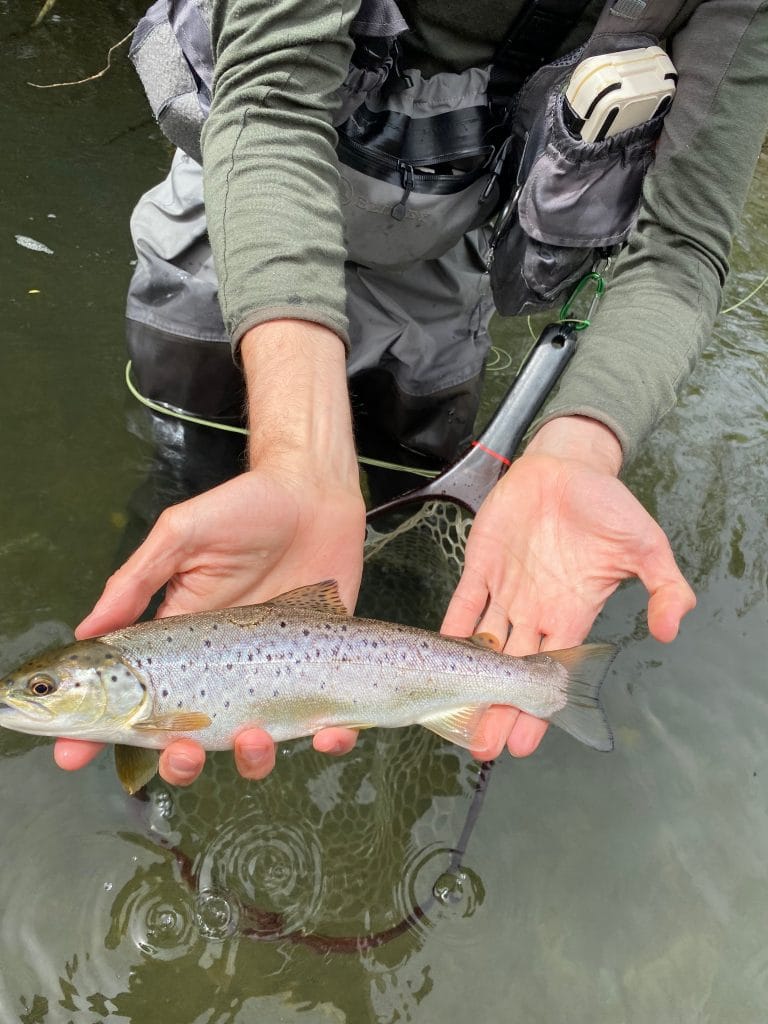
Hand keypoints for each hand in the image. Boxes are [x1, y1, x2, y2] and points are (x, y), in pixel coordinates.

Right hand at [55, 321, 365, 784]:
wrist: (315, 491)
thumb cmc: (245, 507)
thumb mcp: (181, 535)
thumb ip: (138, 581)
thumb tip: (86, 631)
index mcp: (182, 639)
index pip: (134, 698)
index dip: (100, 734)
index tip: (74, 758)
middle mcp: (224, 666)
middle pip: (192, 738)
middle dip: (178, 761)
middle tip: (181, 752)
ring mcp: (273, 671)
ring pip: (256, 742)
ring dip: (252, 758)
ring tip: (255, 737)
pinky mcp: (323, 667)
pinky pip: (326, 721)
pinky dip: (330, 739)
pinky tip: (329, 732)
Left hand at [441, 416, 695, 760]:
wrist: (568, 465)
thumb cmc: (606, 505)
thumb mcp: (646, 545)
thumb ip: (663, 587)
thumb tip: (670, 630)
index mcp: (571, 612)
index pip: (552, 672)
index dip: (537, 707)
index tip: (524, 742)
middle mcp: (535, 610)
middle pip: (512, 670)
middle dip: (498, 708)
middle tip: (482, 747)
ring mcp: (505, 589)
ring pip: (484, 646)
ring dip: (469, 679)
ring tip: (454, 718)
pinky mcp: (480, 565)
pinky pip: (463, 603)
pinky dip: (451, 628)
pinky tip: (436, 656)